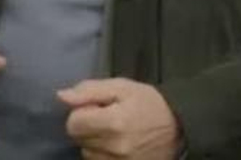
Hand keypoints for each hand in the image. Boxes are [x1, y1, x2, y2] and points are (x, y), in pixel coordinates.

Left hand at [58, 78, 182, 159]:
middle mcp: (114, 147)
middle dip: (87, 126)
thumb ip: (90, 90)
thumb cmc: (149, 103)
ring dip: (94, 141)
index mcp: (113, 122)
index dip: (82, 112)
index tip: (97, 107)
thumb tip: (61, 97)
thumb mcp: (122, 87)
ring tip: (114, 131)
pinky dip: (103, 154)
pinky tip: (117, 144)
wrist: (179, 126)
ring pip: (86, 152)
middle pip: (78, 139)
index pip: (73, 123)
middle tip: (107, 117)